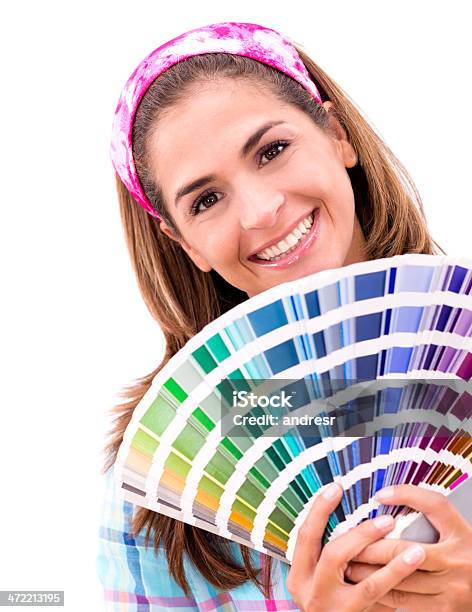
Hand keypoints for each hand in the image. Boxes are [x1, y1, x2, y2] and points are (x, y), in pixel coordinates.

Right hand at [286, 483, 425, 610]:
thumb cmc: (333, 605)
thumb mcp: (320, 582)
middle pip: (330, 550)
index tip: (336, 487)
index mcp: (299, 577)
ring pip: (354, 569)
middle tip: (384, 517)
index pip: (305, 535)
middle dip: (358, 531)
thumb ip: (329, 557)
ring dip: (377, 546)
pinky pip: (375, 590)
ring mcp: (328, 605)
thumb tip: (350, 518)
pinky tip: (411, 560)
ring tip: (399, 531)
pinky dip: (394, 572)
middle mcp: (309, 590)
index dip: (319, 509)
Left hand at [346, 485, 471, 609]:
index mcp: (461, 535)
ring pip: (400, 580)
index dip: (406, 495)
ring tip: (348, 566)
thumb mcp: (454, 528)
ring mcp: (451, 589)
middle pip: (403, 550)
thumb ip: (426, 508)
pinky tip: (367, 587)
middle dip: (370, 549)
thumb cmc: (465, 554)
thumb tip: (385, 495)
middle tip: (348, 544)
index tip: (379, 495)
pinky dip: (382, 594)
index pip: (436, 505)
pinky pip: (405, 603)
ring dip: (370, 573)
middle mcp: (457, 561)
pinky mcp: (444, 610)